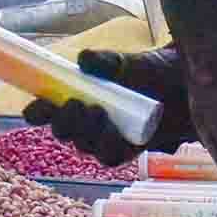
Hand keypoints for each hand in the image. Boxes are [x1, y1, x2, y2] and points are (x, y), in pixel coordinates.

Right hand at [24, 43, 190, 163]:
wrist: (180, 89)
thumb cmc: (145, 73)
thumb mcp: (125, 63)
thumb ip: (104, 61)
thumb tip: (84, 59)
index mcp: (73, 99)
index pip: (45, 110)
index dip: (37, 112)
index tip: (36, 109)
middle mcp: (83, 122)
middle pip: (62, 130)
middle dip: (64, 121)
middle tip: (75, 104)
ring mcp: (101, 139)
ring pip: (83, 145)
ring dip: (86, 131)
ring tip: (98, 111)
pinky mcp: (122, 151)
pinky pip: (108, 157)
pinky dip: (108, 145)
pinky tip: (115, 134)